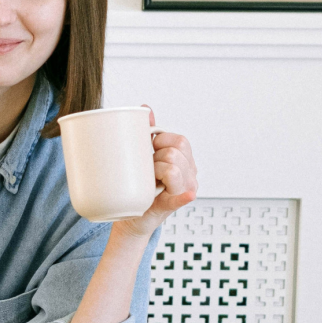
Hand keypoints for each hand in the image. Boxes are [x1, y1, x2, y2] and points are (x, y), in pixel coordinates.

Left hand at [113, 105, 197, 237]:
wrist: (131, 215)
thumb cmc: (140, 184)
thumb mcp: (145, 156)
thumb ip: (148, 132)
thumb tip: (145, 107)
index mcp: (185, 160)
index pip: (179, 140)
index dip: (160, 141)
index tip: (150, 150)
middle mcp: (190, 174)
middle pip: (176, 152)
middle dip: (157, 156)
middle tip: (148, 168)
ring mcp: (185, 189)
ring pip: (173, 168)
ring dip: (156, 171)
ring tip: (149, 179)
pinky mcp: (173, 204)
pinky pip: (182, 196)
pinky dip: (184, 195)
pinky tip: (187, 194)